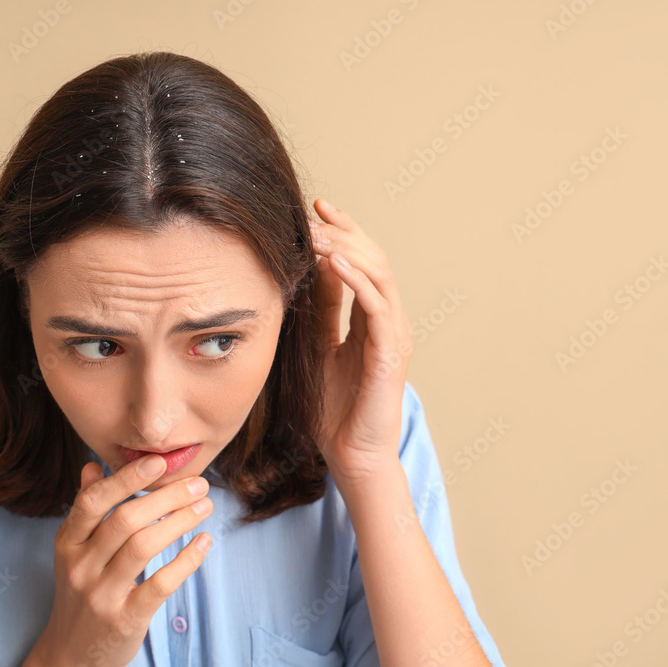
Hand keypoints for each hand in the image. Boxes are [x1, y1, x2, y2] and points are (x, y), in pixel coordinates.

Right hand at [32, 455, 213, 666]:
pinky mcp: (125, 619)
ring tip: (204, 507)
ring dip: (180, 522)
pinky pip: (160, 584)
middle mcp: (81, 566)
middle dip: (167, 497)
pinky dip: (186, 560)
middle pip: (125, 520)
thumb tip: (92, 466)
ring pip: (144, 547)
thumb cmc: (80, 594)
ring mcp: (101, 594)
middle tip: (199, 485)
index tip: (158, 462)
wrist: (71, 656)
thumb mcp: (73, 552)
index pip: (93, 501)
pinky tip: (204, 543)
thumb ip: (85, 510)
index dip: (125, 478)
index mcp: (68, 543)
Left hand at [307, 198, 412, 487]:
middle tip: (314, 212)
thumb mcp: (320, 348)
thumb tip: (312, 273)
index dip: (343, 232)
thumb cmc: (335, 408)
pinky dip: (356, 280)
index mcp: (372, 320)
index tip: (317, 208)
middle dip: (344, 231)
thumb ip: (323, 312)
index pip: (363, 263)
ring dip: (347, 249)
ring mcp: (393, 336)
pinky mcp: (388, 354)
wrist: (350, 454)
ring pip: (379, 276)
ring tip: (318, 231)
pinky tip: (333, 263)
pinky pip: (376, 307)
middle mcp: (388, 322)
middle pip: (374, 260)